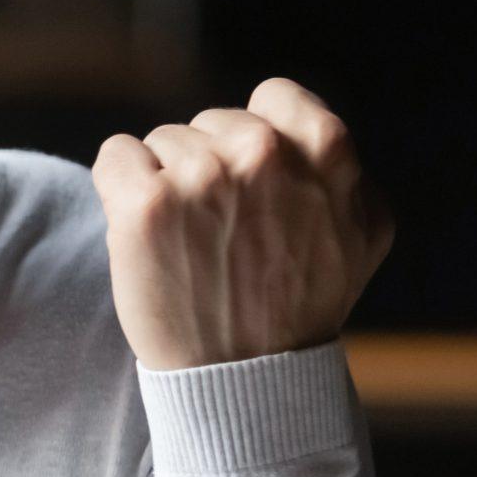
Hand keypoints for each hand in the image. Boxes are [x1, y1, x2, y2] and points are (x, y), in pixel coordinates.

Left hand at [93, 78, 391, 370]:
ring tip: (189, 245)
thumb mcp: (361, 235)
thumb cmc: (299, 308)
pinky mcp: (145, 206)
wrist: (245, 379)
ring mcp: (201, 178)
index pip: (273, 96)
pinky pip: (115, 156)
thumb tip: (315, 129)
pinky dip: (119, 187)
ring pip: (161, 142)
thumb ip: (346, 172)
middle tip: (221, 233)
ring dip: (165, 184)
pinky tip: (144, 233)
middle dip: (208, 166)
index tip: (251, 183)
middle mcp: (263, 155)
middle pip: (209, 124)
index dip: (256, 136)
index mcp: (324, 151)